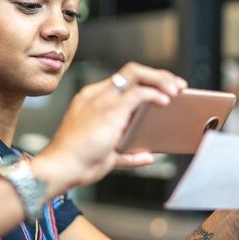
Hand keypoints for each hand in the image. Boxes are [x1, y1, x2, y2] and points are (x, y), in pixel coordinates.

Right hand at [36, 62, 186, 192]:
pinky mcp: (110, 108)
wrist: (61, 168)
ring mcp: (102, 99)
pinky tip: (166, 102)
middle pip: (132, 71)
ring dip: (161, 80)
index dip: (146, 82)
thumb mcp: (108, 156)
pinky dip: (155, 94)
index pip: (123, 81)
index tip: (164, 91)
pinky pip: (139, 92)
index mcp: (92, 101)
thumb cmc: (78, 163)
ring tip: (177, 90)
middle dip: (158, 75)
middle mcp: (96, 94)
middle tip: (177, 86)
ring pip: (136, 74)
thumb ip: (129, 155)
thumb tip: (148, 156)